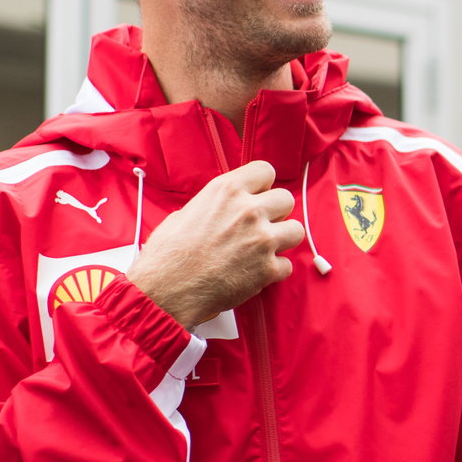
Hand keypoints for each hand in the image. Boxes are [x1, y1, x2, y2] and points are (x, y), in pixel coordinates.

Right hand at [127, 160, 304, 328]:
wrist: (165, 290)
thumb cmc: (168, 254)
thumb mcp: (186, 212)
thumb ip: (216, 205)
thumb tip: (225, 207)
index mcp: (227, 191)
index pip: (265, 171)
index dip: (262, 186)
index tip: (257, 196)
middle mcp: (248, 211)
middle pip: (286, 199)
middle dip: (276, 213)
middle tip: (260, 226)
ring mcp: (261, 239)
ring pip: (296, 230)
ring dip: (282, 240)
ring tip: (263, 249)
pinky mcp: (267, 269)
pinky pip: (287, 265)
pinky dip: (274, 271)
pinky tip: (255, 273)